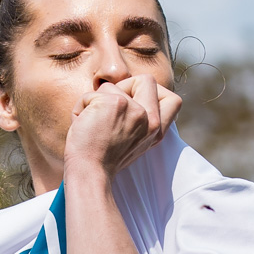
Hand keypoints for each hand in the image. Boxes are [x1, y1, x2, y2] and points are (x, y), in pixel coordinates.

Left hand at [63, 74, 181, 178]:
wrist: (88, 174)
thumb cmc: (101, 159)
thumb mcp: (131, 140)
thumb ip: (138, 119)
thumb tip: (127, 90)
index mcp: (155, 130)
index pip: (173, 100)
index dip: (155, 93)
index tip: (135, 106)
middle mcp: (150, 120)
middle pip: (147, 80)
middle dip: (124, 86)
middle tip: (110, 110)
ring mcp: (135, 111)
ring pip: (113, 85)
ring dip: (96, 101)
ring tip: (92, 124)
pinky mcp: (116, 104)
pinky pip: (91, 94)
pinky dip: (81, 108)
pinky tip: (82, 125)